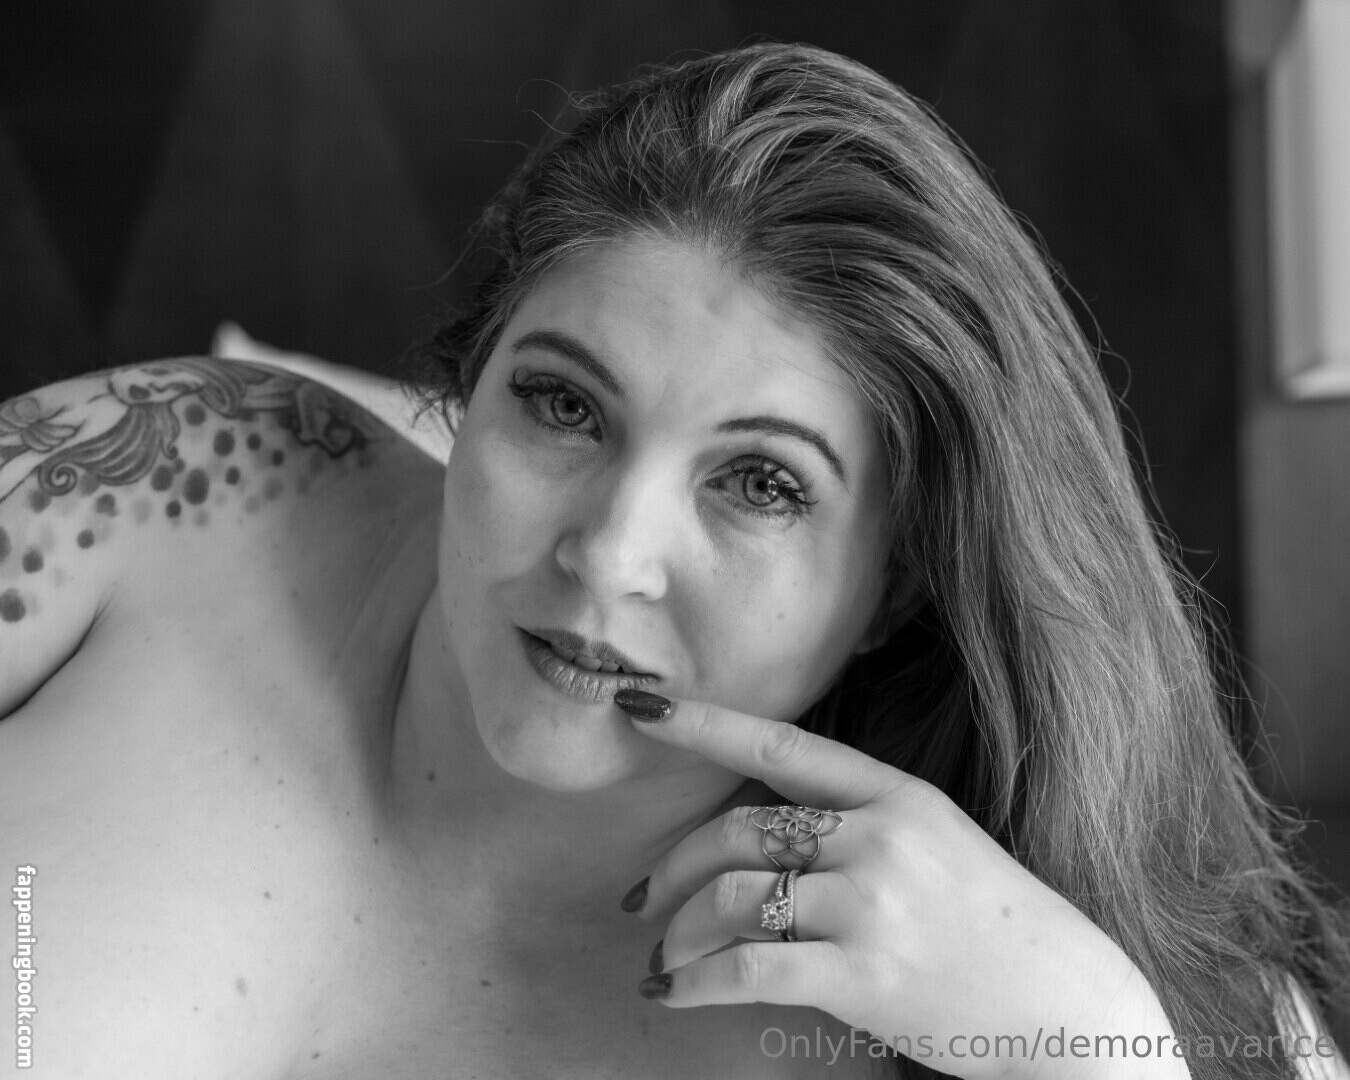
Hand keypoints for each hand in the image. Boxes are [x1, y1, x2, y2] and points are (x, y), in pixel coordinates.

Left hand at [618, 693, 1190, 1079]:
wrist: (1068, 1006)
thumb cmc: (992, 923)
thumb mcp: (936, 841)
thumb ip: (854, 822)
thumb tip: (755, 831)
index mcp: (897, 795)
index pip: (780, 746)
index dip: (703, 723)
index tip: (640, 708)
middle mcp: (880, 839)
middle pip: (739, 829)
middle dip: (673, 866)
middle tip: (641, 899)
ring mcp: (872, 907)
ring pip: (733, 897)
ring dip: (678, 933)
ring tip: (662, 960)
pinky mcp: (864, 976)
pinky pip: (748, 969)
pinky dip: (695, 982)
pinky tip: (674, 993)